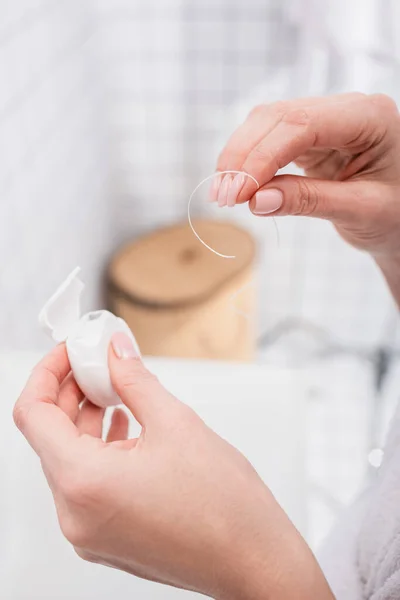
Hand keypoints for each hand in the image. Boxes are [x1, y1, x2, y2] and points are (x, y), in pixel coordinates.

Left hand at [13, 335, 332, 599]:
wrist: (253, 560)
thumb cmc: (224, 506)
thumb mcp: (176, 423)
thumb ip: (134, 380)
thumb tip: (115, 352)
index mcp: (83, 483)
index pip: (33, 414)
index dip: (48, 372)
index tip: (70, 352)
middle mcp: (74, 514)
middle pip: (50, 435)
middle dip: (71, 391)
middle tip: (98, 361)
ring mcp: (88, 531)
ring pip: (69, 459)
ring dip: (86, 418)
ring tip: (115, 389)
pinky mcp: (106, 537)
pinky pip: (86, 483)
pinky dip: (98, 448)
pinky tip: (125, 425)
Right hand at [215, 93, 399, 299]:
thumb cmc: (397, 215)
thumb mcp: (361, 211)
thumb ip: (310, 201)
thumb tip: (256, 201)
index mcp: (370, 117)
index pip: (302, 125)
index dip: (261, 157)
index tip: (238, 194)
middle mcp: (347, 109)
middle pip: (277, 116)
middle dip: (243, 156)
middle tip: (222, 197)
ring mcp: (327, 119)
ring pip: (267, 123)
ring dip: (240, 157)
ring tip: (224, 194)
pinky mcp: (312, 137)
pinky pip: (271, 139)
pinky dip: (251, 161)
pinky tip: (240, 185)